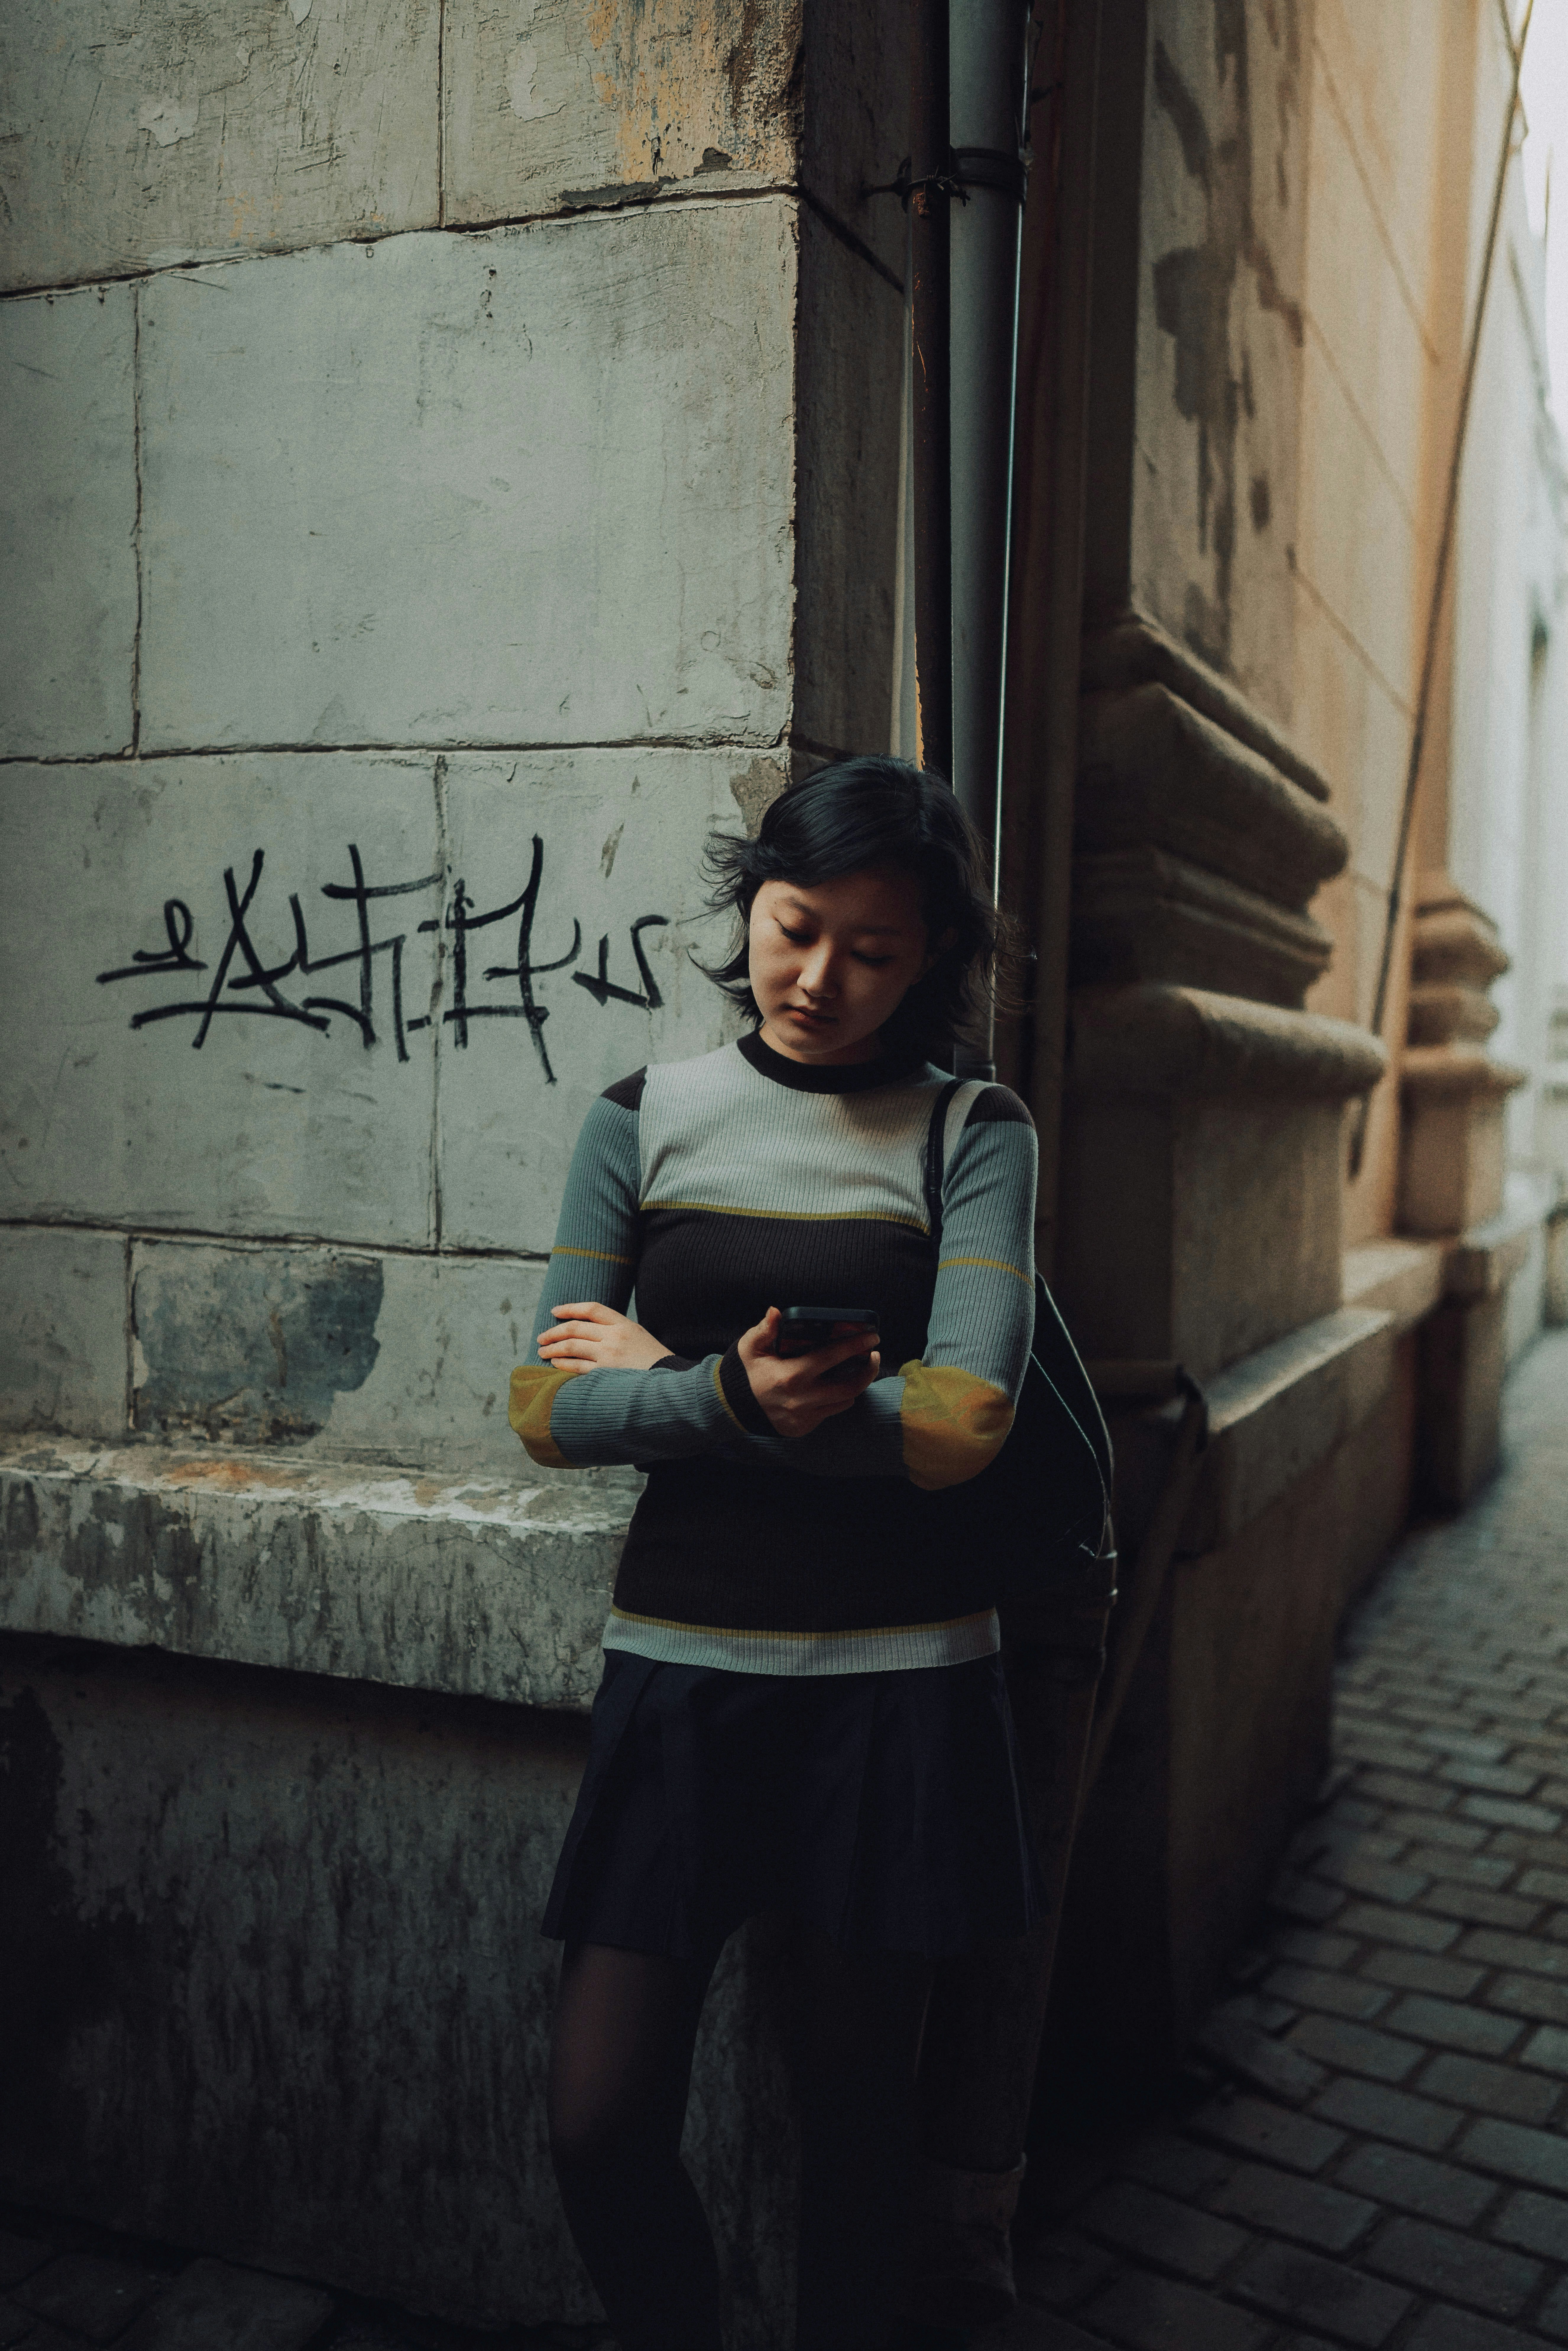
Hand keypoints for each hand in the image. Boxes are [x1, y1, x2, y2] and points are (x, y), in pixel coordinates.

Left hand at [536, 1301, 671, 1371]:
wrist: (669, 1381)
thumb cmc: (652, 1359)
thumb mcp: (637, 1335)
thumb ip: (614, 1329)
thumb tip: (585, 1330)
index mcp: (624, 1323)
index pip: (592, 1308)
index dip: (570, 1307)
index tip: (555, 1311)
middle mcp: (615, 1335)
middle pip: (576, 1327)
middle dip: (554, 1332)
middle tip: (541, 1337)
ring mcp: (609, 1354)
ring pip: (572, 1346)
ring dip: (553, 1348)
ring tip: (542, 1351)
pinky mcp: (606, 1372)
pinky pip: (577, 1366)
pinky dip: (563, 1364)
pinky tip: (555, 1364)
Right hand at [736, 1308, 879, 1440]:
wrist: (731, 1405)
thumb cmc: (745, 1371)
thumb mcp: (751, 1347)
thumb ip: (765, 1329)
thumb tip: (776, 1311)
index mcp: (791, 1376)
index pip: (832, 1357)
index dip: (855, 1345)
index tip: (872, 1336)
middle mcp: (801, 1400)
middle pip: (849, 1387)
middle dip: (868, 1370)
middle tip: (874, 1354)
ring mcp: (804, 1417)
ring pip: (844, 1402)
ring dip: (857, 1384)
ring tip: (861, 1367)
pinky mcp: (803, 1427)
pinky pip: (831, 1412)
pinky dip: (839, 1398)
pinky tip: (839, 1384)